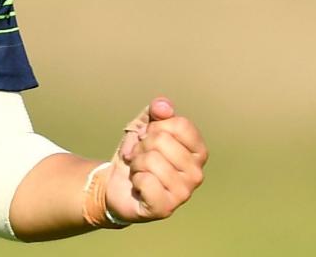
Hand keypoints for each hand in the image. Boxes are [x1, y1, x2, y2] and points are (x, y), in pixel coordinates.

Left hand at [104, 97, 206, 223]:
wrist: (116, 183)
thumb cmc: (137, 154)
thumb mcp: (144, 126)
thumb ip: (156, 112)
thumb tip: (164, 106)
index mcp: (198, 152)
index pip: (180, 125)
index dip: (155, 126)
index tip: (147, 137)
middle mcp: (197, 174)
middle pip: (162, 140)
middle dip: (141, 145)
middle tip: (140, 157)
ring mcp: (183, 193)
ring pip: (151, 160)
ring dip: (136, 163)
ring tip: (139, 171)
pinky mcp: (165, 208)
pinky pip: (146, 181)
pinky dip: (135, 180)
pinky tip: (139, 186)